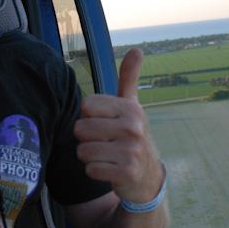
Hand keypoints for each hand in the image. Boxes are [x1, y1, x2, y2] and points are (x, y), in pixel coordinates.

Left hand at [74, 49, 163, 203]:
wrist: (148, 177)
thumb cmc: (131, 137)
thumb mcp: (132, 107)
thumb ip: (129, 79)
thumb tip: (136, 50)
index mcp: (130, 108)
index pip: (86, 106)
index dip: (88, 117)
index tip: (104, 124)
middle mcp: (134, 127)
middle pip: (80, 128)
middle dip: (86, 139)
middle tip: (104, 143)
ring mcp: (132, 150)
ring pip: (83, 151)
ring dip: (89, 157)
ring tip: (106, 156)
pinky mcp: (127, 173)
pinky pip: (91, 169)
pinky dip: (95, 172)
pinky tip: (109, 170)